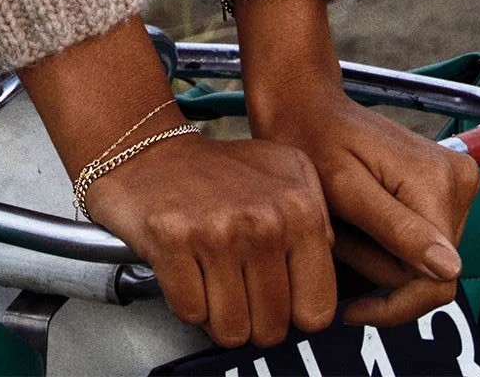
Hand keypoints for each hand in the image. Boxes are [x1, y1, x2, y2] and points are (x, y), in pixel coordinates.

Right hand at [87, 134, 337, 347]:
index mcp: (298, 209)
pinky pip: (191, 313)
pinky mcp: (171, 241)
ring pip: (230, 330)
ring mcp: (215, 232)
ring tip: (212, 276)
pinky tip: (187, 268)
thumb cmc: (222, 169)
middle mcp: (262, 222)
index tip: (275, 292)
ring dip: (218, 313)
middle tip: (236, 283)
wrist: (152, 149)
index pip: (316, 312)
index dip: (293, 311)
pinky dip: (186, 300)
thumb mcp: (288, 171)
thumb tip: (326, 270)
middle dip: (253, 317)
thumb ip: (321, 219)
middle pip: (271, 328)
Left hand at [235, 0, 479, 326]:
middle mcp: (460, 180)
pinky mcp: (444, 186)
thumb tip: (451, 270)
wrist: (308, 105)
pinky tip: (356, 222)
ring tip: (343, 223)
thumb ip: (396, 228)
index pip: (439, 280)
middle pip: (429, 271)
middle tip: (335, 237)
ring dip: (377, 255)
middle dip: (377, 267)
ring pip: (423, 259)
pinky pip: (421, 240)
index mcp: (440, 182)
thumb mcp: (344, 187)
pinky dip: (383, 242)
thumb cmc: (314, 139)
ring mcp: (455, 182)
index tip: (351, 309)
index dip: (396, 306)